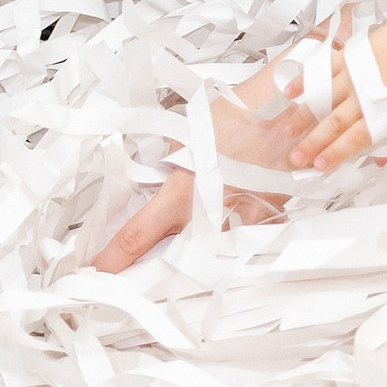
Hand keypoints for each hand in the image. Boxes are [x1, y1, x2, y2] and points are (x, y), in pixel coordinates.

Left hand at [92, 85, 314, 271]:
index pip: (135, 237)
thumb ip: (172, 163)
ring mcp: (240, 222)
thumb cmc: (238, 112)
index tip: (95, 272)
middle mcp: (208, 216)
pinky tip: (230, 240)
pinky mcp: (267, 219)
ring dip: (194, 261)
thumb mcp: (189, 132)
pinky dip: (236, 241)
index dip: (111, 261)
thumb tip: (161, 177)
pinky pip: (246, 240)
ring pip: (209, 258)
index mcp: (181, 193)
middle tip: (136, 276)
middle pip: (171, 260)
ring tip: (180, 266)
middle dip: (151, 271)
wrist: (290, 110)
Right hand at [288, 0, 386, 171]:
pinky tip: (291, 91)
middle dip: (313, 142)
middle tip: (295, 158)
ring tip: (287, 132)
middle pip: (334, 123)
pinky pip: (324, 70)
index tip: (318, 165)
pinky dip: (306, 80)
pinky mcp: (350, 55)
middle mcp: (365, 95)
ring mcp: (354, 74)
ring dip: (303, 116)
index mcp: (385, 111)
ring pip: (323, 98)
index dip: (336, 153)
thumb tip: (380, 157)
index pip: (356, 138)